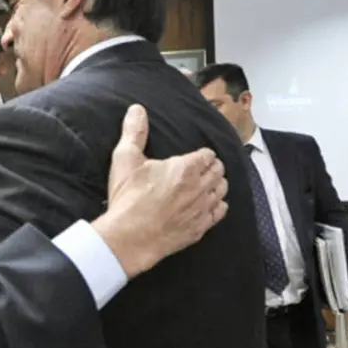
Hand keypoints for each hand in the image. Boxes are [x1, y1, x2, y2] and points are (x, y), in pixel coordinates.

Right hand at [95, 104, 227, 277]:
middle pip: (218, 171)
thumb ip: (134, 132)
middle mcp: (200, 187)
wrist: (129, 237)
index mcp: (186, 168)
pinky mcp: (199, 229)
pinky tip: (210, 205)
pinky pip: (219, 213)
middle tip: (202, 168)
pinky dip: (217, 206)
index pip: (208, 154)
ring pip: (222, 191)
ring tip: (208, 183)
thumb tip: (137, 109)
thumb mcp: (125, 159)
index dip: (202, 154)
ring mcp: (202, 209)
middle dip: (212, 167)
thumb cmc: (128, 198)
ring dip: (217, 185)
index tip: (196, 156)